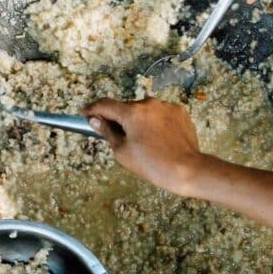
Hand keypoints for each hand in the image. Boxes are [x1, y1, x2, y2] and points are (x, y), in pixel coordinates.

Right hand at [82, 98, 201, 194]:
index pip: (105, 104)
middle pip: (126, 108)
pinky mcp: (179, 112)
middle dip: (119, 119)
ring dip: (138, 120)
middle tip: (116, 135)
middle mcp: (149, 103)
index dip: (92, 109)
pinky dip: (154, 122)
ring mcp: (166, 106)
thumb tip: (95, 120)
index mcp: (132, 112)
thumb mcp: (122, 152)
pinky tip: (157, 139)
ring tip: (142, 141)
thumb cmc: (152, 164)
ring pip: (144, 110)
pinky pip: (160, 114)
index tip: (85, 113)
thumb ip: (107, 132)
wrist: (186, 169)